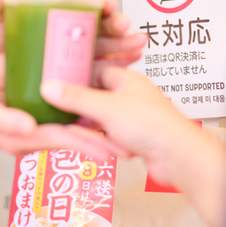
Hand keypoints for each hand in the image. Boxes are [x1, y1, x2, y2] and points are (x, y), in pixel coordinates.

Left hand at [0, 0, 149, 92]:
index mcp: (52, 22)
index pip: (80, 9)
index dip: (97, 5)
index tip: (108, 4)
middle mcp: (68, 40)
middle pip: (99, 30)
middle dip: (117, 28)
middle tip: (126, 26)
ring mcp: (73, 63)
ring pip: (105, 53)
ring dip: (124, 48)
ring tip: (138, 46)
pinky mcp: (74, 86)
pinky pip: (99, 80)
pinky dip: (117, 72)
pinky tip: (131, 67)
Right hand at [0, 80, 119, 156]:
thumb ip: (4, 120)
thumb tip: (29, 126)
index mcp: (24, 134)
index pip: (65, 137)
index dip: (90, 141)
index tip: (116, 146)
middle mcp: (30, 135)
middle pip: (72, 138)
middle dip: (98, 142)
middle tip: (128, 145)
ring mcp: (29, 131)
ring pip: (67, 132)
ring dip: (90, 134)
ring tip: (117, 136)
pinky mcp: (27, 124)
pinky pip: (56, 125)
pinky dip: (74, 124)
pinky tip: (84, 117)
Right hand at [40, 67, 190, 176]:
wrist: (177, 156)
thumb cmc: (152, 124)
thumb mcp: (105, 108)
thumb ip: (75, 97)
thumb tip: (48, 87)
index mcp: (125, 78)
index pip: (94, 71)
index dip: (75, 78)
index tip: (56, 86)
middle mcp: (130, 95)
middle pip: (95, 99)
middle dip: (81, 111)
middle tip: (63, 116)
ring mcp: (133, 117)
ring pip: (102, 121)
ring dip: (93, 131)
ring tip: (83, 137)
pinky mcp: (135, 137)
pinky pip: (111, 137)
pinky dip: (105, 143)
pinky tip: (103, 149)